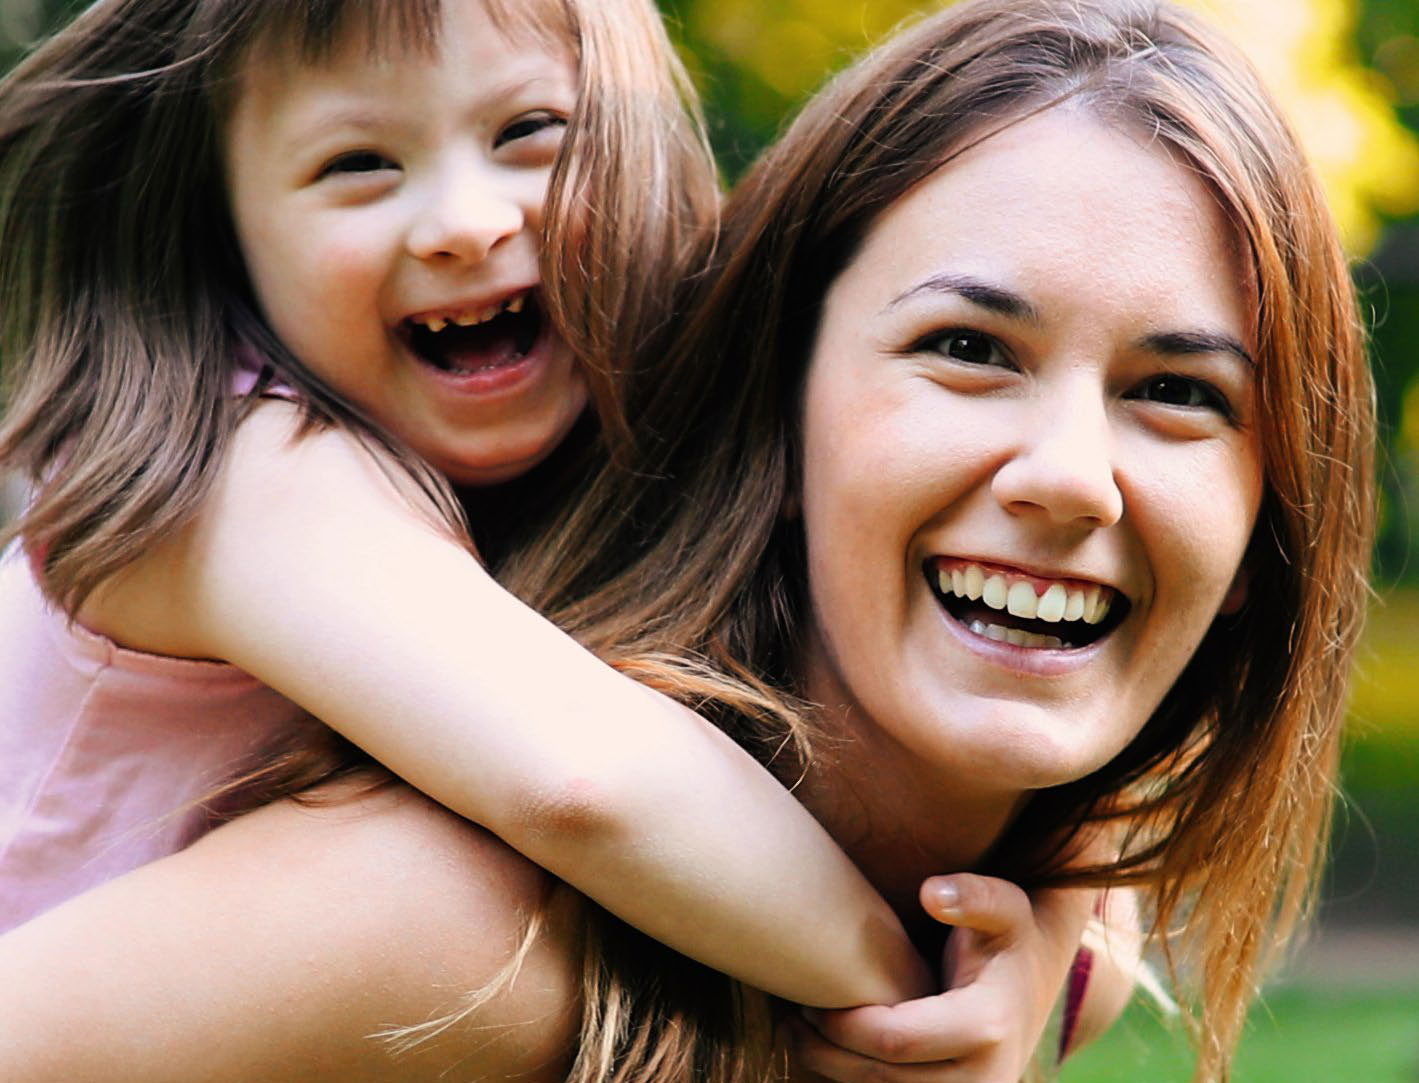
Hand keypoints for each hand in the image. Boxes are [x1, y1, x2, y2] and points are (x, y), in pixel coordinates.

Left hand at [790, 873, 1090, 1082]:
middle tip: (794, 1019)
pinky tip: (832, 1054)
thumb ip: (972, 895)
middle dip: (828, 1053)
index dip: (842, 1025)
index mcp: (986, 1026)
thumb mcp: (1003, 905)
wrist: (1037, 979)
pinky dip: (858, 1082)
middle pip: (882, 1079)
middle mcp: (985, 1079)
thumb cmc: (1008, 935)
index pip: (894, 1040)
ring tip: (803, 1035)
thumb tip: (930, 893)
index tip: (808, 1000)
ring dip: (837, 1073)